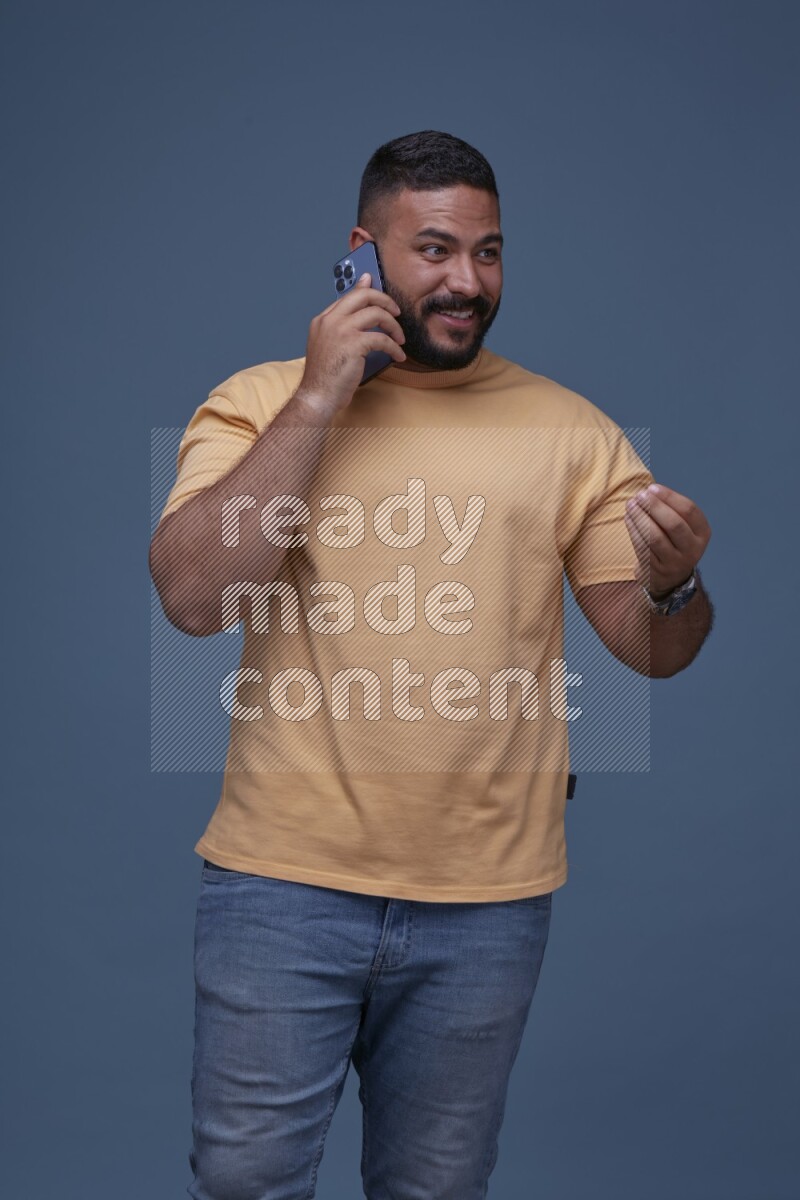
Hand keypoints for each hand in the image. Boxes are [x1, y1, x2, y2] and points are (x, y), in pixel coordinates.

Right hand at [294, 273, 405, 414]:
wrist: (317, 396)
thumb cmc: (325, 378)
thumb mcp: (328, 347)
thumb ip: (341, 330)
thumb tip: (361, 318)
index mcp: (322, 320)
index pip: (348, 296)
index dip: (365, 289)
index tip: (377, 287)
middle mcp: (330, 320)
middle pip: (363, 296)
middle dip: (385, 300)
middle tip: (396, 312)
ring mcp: (341, 330)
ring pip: (376, 313)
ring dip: (394, 326)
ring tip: (400, 339)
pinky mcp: (353, 344)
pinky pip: (382, 339)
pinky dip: (394, 347)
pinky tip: (398, 356)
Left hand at [624, 483, 710, 598]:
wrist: (670, 579)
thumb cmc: (674, 543)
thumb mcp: (683, 528)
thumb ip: (672, 510)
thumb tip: (649, 491)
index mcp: (702, 533)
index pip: (689, 510)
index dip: (669, 497)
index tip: (652, 488)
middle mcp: (692, 549)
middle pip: (674, 524)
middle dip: (655, 507)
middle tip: (640, 495)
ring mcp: (674, 562)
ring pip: (655, 537)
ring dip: (641, 517)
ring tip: (631, 504)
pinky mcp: (656, 570)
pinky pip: (642, 547)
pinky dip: (633, 530)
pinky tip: (628, 518)